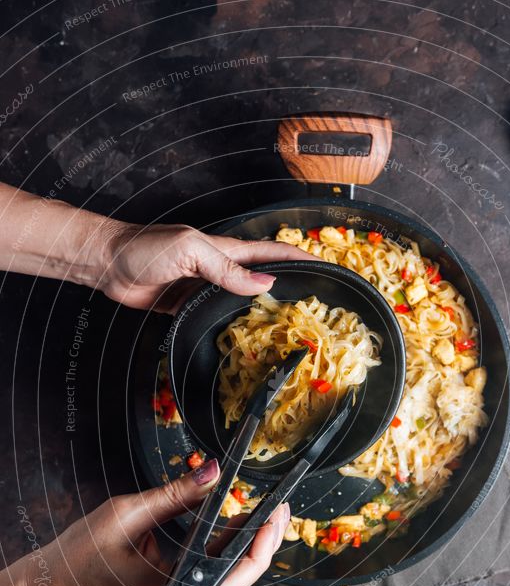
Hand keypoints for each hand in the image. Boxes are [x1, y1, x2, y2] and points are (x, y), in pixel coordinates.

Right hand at [27, 459, 289, 585]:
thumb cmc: (78, 558)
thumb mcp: (125, 514)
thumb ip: (174, 494)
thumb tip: (212, 472)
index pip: (229, 577)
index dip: (258, 545)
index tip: (273, 514)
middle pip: (237, 582)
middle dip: (262, 544)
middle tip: (278, 509)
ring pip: (226, 583)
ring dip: (247, 549)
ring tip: (264, 515)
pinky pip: (208, 579)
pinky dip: (224, 554)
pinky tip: (236, 529)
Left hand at [99, 221, 311, 312]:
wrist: (107, 263)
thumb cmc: (145, 249)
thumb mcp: (191, 251)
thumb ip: (227, 268)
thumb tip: (265, 282)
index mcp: (225, 250)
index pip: (271, 252)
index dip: (299, 257)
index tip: (326, 266)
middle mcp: (219, 268)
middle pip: (262, 277)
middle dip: (290, 285)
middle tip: (315, 302)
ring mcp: (205, 288)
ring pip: (242, 299)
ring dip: (264, 308)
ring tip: (288, 325)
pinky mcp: (187, 306)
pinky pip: (217, 315)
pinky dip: (235, 323)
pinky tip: (245, 336)